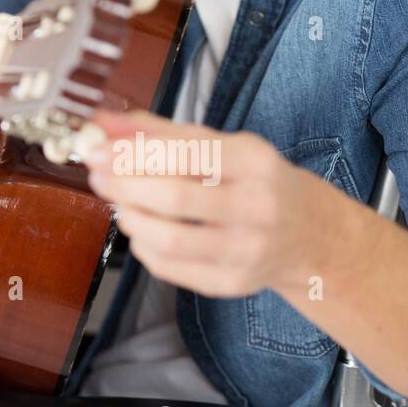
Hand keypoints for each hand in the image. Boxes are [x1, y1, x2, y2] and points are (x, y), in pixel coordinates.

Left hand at [80, 108, 322, 297]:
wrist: (309, 234)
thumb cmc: (253, 181)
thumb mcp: (220, 145)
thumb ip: (159, 132)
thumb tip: (102, 124)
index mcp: (255, 162)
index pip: (187, 154)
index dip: (134, 153)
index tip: (97, 149)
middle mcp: (257, 207)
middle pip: (175, 199)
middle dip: (124, 185)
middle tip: (99, 176)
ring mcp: (247, 250)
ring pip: (168, 240)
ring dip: (130, 218)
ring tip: (121, 204)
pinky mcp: (232, 283)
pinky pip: (171, 268)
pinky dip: (144, 247)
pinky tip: (143, 230)